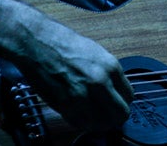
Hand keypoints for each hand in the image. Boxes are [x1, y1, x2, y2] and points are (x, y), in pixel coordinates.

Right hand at [15, 18, 135, 133]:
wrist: (36, 42)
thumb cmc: (63, 43)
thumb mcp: (95, 53)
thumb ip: (108, 73)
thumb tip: (115, 91)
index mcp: (111, 66)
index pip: (129, 96)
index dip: (121, 101)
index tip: (114, 103)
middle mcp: (101, 82)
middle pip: (121, 114)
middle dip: (114, 117)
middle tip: (105, 115)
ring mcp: (83, 95)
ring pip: (102, 124)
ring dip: (97, 122)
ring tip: (90, 115)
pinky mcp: (65, 105)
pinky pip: (82, 124)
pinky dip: (81, 123)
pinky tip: (77, 113)